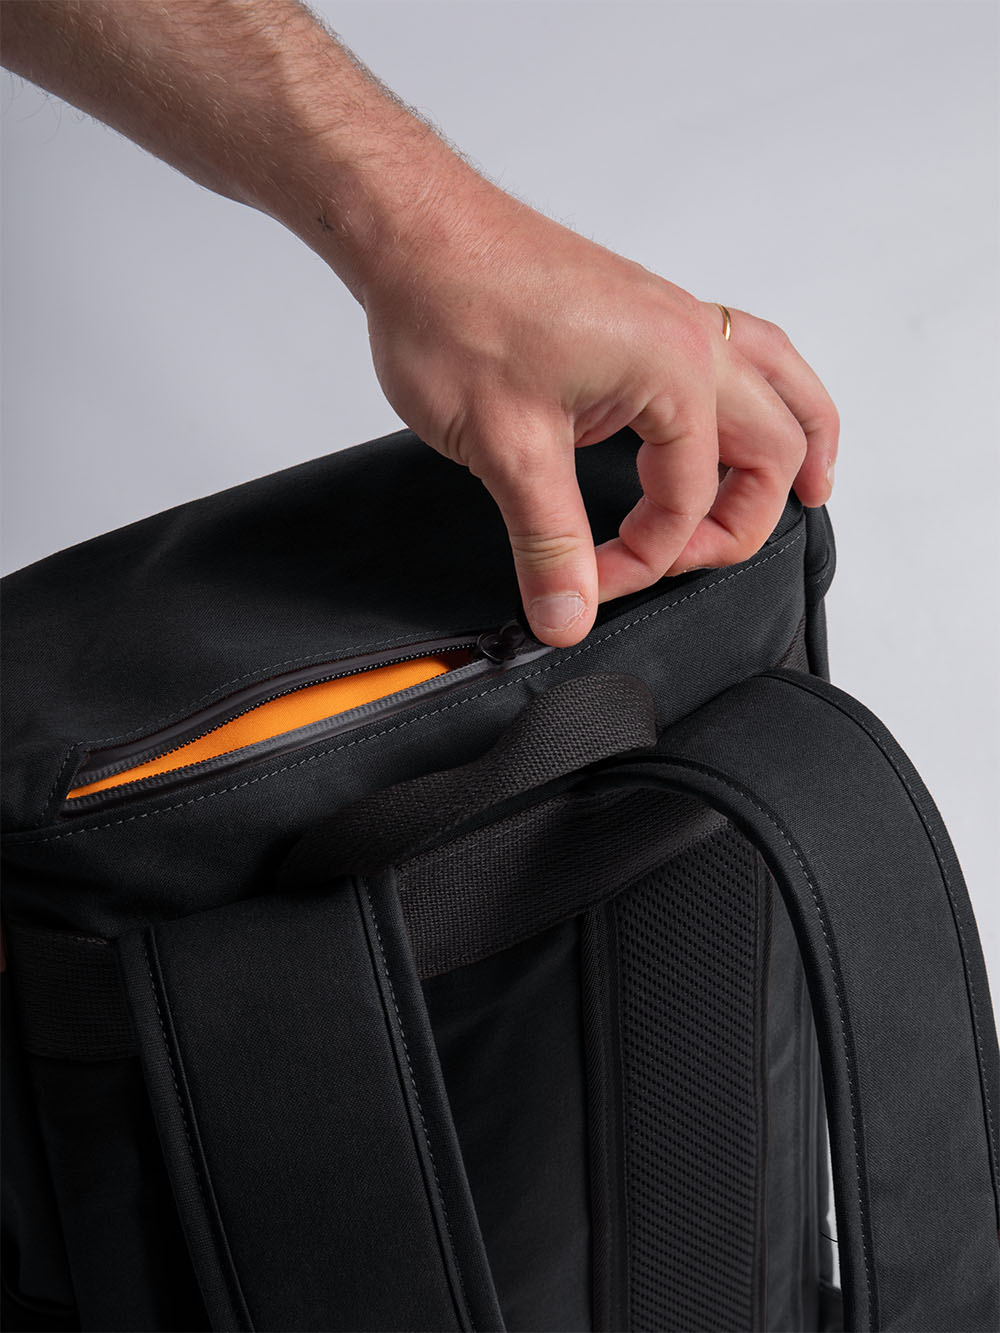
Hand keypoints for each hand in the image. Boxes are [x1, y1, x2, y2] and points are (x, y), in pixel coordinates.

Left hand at [361, 176, 838, 646]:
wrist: (415, 232)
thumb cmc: (454, 310)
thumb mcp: (503, 447)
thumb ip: (547, 541)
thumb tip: (568, 615)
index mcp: (673, 370)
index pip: (691, 498)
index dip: (647, 558)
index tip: (590, 581)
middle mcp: (690, 337)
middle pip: (775, 443)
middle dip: (742, 519)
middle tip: (694, 563)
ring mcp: (672, 319)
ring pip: (776, 384)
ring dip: (794, 442)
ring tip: (808, 490)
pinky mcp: (644, 315)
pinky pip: (738, 355)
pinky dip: (759, 398)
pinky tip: (732, 423)